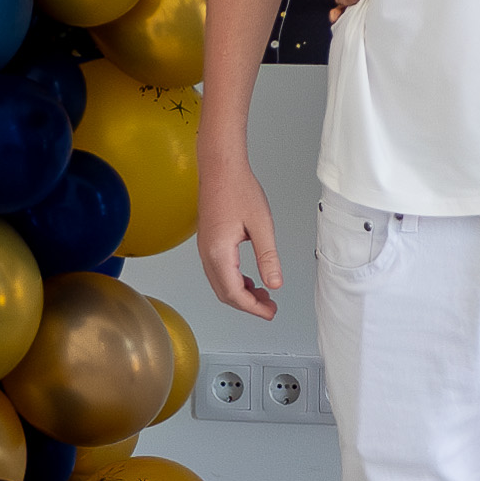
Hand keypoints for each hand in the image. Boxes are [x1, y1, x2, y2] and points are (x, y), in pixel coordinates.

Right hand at [194, 166, 289, 319]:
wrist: (220, 167)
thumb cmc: (239, 189)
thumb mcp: (261, 225)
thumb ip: (268, 257)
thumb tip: (274, 284)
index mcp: (219, 252)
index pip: (234, 293)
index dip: (253, 308)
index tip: (270, 313)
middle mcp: (207, 254)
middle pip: (225, 293)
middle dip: (248, 305)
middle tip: (270, 308)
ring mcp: (205, 249)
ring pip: (220, 284)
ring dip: (241, 294)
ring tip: (264, 295)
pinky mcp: (208, 242)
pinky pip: (218, 272)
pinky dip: (234, 281)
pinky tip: (250, 279)